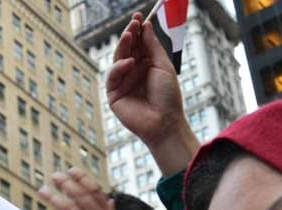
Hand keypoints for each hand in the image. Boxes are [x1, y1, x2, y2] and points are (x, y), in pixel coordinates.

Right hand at [106, 13, 197, 174]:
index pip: (139, 43)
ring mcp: (123, 82)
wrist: (165, 121)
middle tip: (133, 21)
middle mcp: (133, 71)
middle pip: (127, 48)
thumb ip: (153, 46)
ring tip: (128, 33)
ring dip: (122, 45)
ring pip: (117, 59)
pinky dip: (119, 67)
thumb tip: (146, 26)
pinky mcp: (114, 94)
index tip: (139, 16)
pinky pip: (112, 76)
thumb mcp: (163, 66)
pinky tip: (130, 62)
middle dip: (129, 34)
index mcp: (146, 64)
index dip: (138, 30)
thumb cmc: (168, 96)